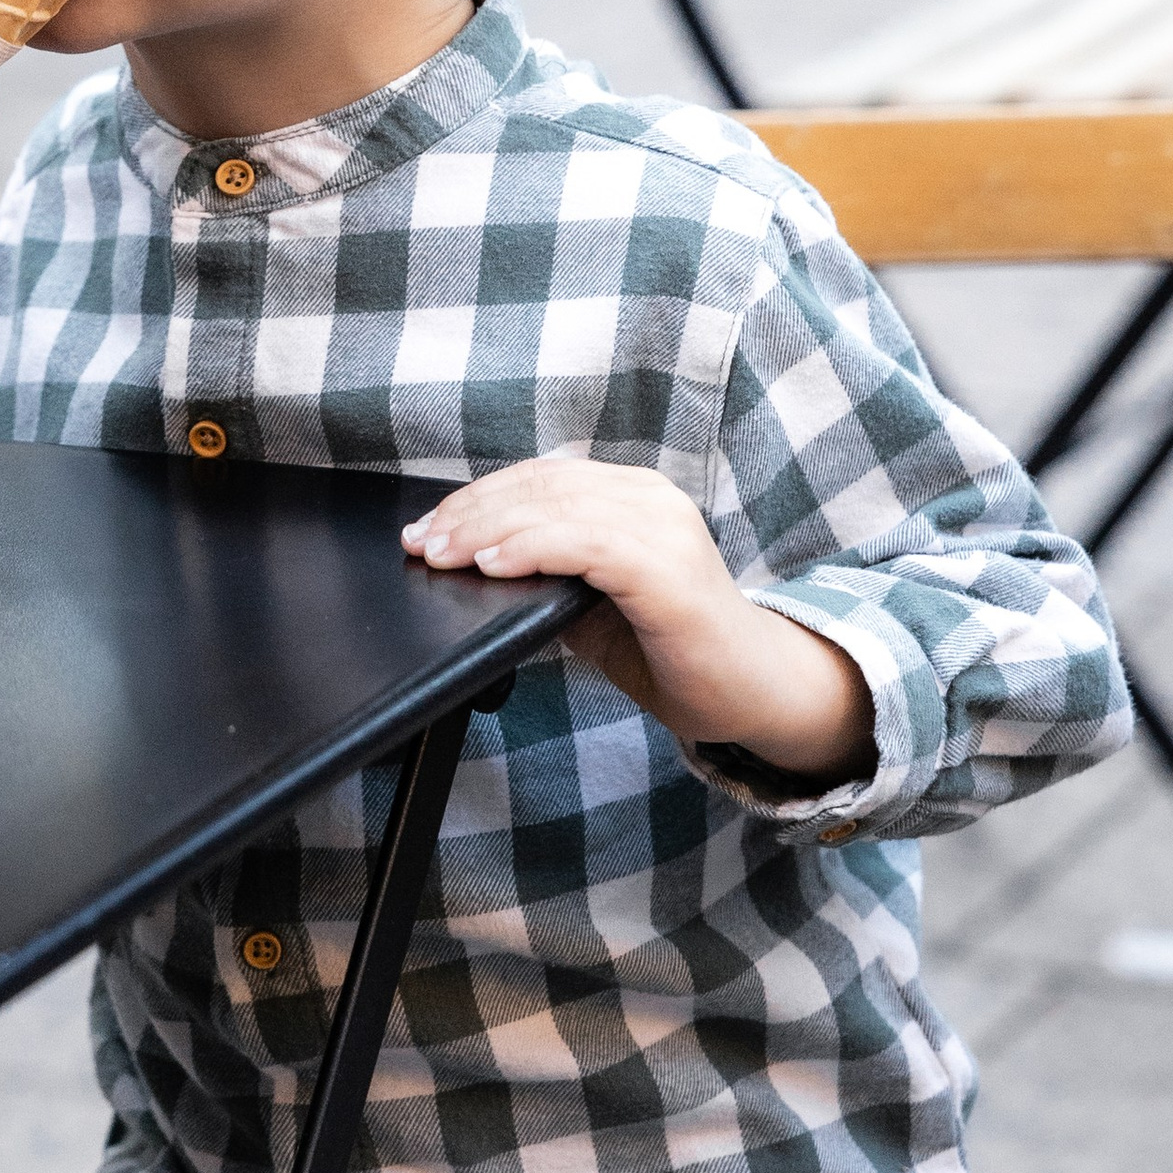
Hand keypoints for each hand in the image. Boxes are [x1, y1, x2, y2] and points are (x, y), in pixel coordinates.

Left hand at [402, 460, 875, 782]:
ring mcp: (660, 527)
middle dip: (467, 514)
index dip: (477, 499)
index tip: (427, 527)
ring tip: (440, 553)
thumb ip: (552, 576)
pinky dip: (529, 549)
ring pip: (552, 508)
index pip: (540, 481)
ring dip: (484, 530)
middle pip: (537, 487)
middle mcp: (648, 498)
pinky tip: (491, 565)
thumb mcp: (596, 607)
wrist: (753, 692)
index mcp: (633, 497)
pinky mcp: (664, 567)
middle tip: (418, 543)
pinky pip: (582, 544)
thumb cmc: (676, 652)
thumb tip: (479, 566)